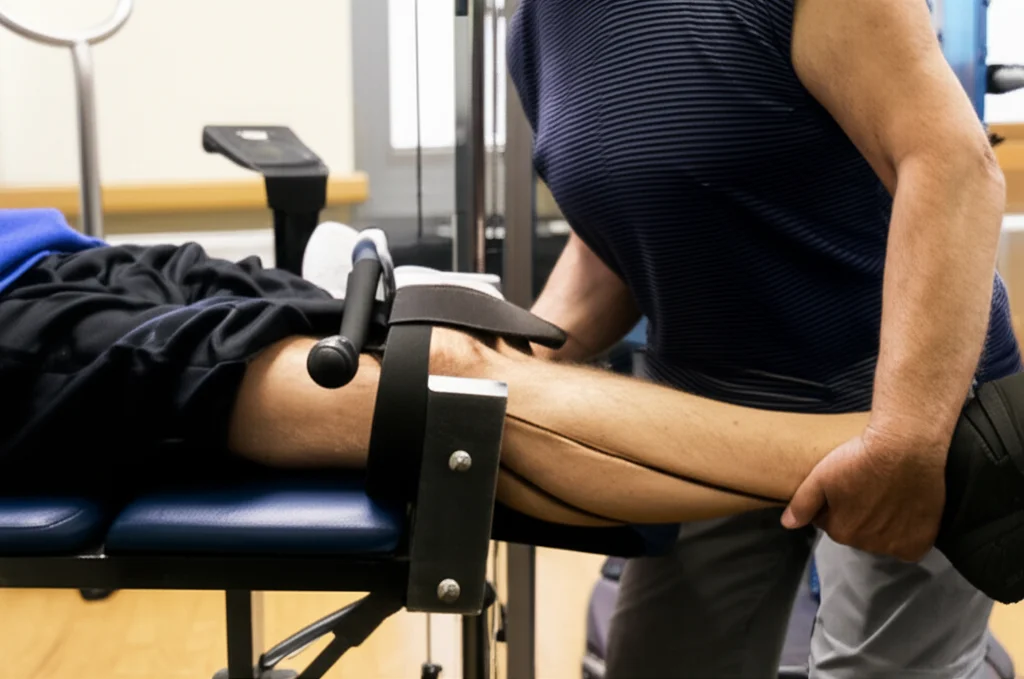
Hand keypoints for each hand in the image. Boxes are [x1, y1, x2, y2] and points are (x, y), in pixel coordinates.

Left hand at [781, 425, 946, 561]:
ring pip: (882, 539)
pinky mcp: (920, 543)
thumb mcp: (821, 476)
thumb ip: (803, 504)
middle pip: (858, 533)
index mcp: (841, 532)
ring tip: (888, 496)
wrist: (905, 448)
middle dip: (859, 517)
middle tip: (869, 489)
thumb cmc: (859, 459)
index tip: (847, 488)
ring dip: (883, 525)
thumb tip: (787, 524)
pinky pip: (909, 546)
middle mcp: (868, 546)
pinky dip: (907, 533)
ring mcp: (896, 546)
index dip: (837, 506)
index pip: (833, 524)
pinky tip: (905, 511)